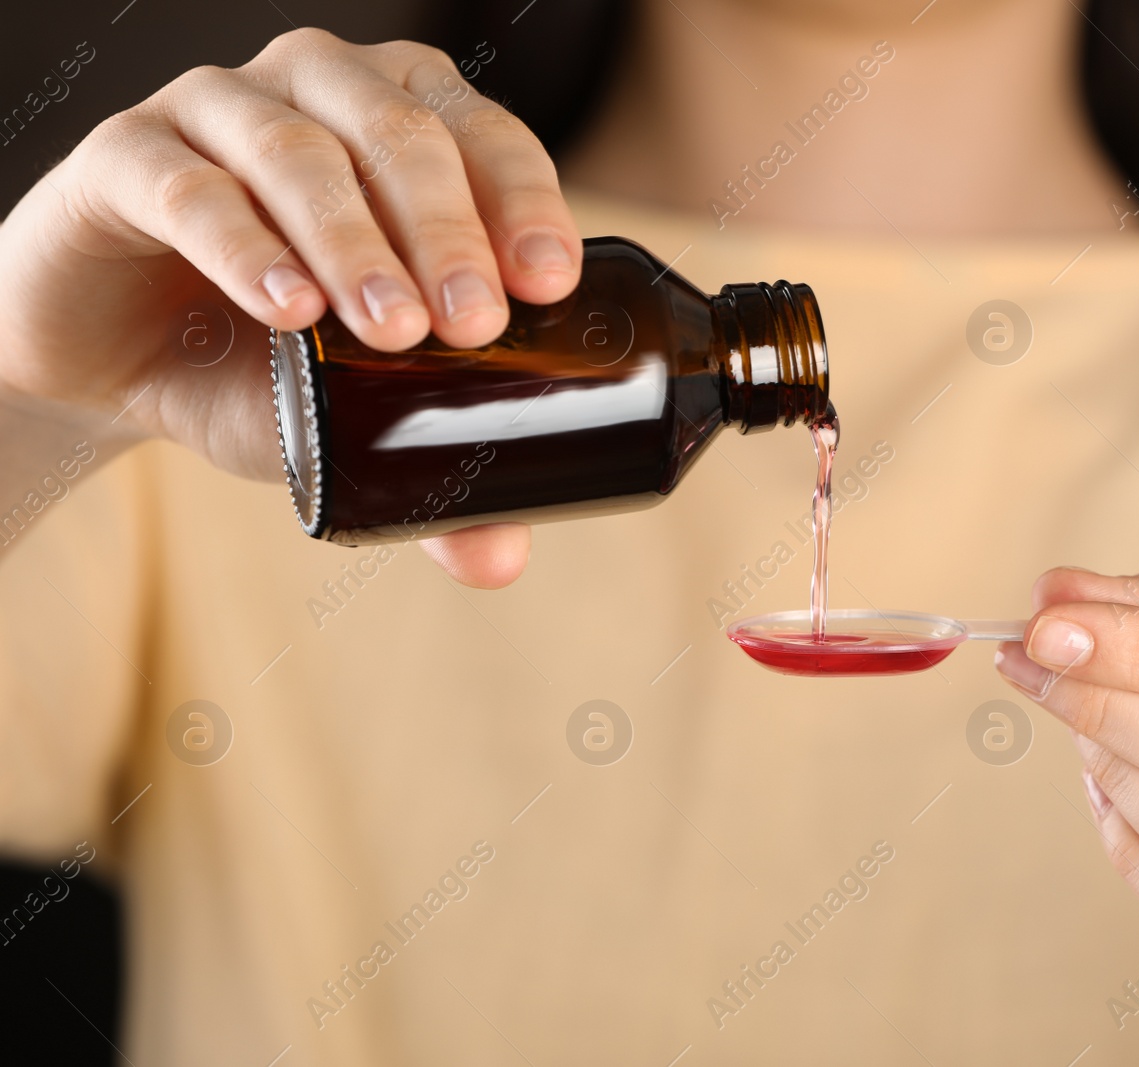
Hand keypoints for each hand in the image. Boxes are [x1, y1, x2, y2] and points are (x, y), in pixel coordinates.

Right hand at [0, 28, 580, 586]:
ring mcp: (216, 111)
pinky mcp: (123, 155)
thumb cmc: (258, 360)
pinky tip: (288, 310)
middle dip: (446, 230)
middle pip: (398, 133)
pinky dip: (244, 244)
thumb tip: (502, 558)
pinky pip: (186, 185)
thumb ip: (430, 468)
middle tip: (473, 325)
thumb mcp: (354, 413)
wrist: (111, 363)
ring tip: (392, 331)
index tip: (546, 282)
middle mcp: (317, 93)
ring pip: (298, 149)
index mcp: (401, 123)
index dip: (521, 197)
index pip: (482, 133)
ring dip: (354, 241)